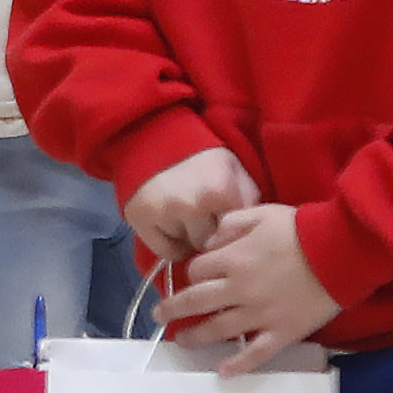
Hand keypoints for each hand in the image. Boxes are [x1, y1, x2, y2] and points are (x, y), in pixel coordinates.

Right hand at [121, 145, 257, 266]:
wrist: (158, 140)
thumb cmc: (204, 160)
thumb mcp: (236, 172)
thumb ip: (249, 202)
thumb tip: (251, 235)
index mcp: (222, 193)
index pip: (236, 236)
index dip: (232, 231)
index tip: (227, 222)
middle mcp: (193, 206)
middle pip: (211, 245)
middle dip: (210, 236)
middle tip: (205, 219)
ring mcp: (164, 213)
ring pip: (189, 250)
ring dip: (190, 240)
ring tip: (186, 219)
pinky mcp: (141, 219)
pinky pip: (165, 252)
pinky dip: (170, 244)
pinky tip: (170, 226)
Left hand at [164, 204, 340, 371]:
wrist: (340, 251)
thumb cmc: (301, 229)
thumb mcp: (260, 214)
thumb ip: (230, 224)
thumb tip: (209, 241)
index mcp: (232, 259)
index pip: (197, 270)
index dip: (192, 272)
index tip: (195, 275)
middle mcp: (239, 289)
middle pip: (196, 302)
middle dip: (174, 309)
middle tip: (160, 315)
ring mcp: (259, 314)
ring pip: (218, 329)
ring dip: (195, 337)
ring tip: (182, 342)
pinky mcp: (281, 332)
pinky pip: (255, 353)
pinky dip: (238, 364)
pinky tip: (222, 372)